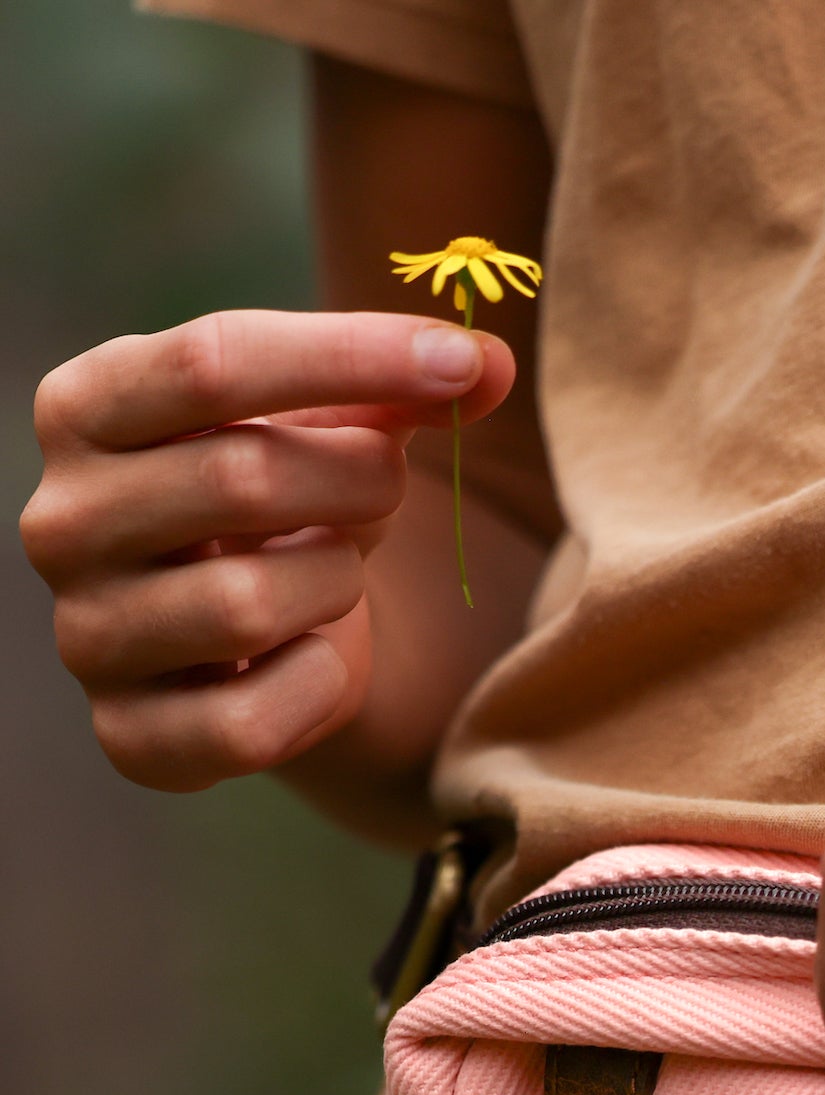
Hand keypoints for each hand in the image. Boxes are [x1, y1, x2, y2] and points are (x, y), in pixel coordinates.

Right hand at [20, 309, 513, 793]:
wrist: (259, 645)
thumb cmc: (288, 510)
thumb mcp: (331, 431)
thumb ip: (402, 391)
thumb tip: (492, 362)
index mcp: (85, 411)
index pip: (209, 360)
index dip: (350, 355)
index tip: (461, 361)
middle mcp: (60, 521)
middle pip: (238, 478)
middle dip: (357, 483)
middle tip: (387, 489)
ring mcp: (87, 635)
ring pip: (245, 606)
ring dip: (334, 588)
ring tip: (332, 578)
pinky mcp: (130, 736)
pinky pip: (247, 724)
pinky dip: (316, 691)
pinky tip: (315, 661)